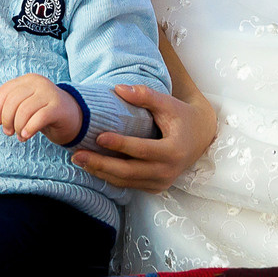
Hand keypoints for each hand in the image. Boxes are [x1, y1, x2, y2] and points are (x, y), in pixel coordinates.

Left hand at [0, 74, 78, 144]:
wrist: (73, 117)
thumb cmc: (44, 112)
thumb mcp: (26, 105)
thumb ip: (12, 107)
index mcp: (29, 80)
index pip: (5, 90)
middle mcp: (39, 83)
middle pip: (13, 100)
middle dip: (7, 119)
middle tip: (8, 132)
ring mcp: (50, 93)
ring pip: (24, 110)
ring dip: (17, 127)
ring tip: (20, 136)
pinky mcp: (58, 107)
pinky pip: (39, 118)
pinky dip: (29, 129)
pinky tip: (26, 136)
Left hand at [72, 83, 217, 193]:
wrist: (199, 136)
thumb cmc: (181, 116)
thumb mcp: (167, 103)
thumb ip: (145, 95)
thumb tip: (118, 89)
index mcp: (173, 150)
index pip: (142, 150)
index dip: (120, 145)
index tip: (99, 137)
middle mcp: (168, 171)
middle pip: (130, 171)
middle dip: (102, 164)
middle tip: (78, 155)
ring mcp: (162, 182)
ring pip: (126, 181)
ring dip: (101, 172)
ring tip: (80, 160)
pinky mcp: (155, 187)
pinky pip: (129, 185)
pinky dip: (110, 177)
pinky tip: (93, 167)